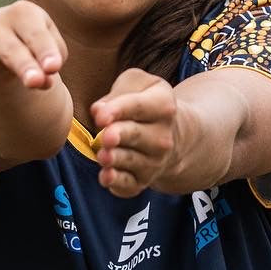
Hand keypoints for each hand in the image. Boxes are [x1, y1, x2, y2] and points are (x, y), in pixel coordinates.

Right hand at [0, 1, 72, 163]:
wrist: (2, 57)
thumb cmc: (31, 49)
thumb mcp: (46, 54)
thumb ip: (49, 65)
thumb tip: (45, 80)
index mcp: (22, 13)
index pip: (36, 34)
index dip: (46, 51)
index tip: (54, 68)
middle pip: (11, 47)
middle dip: (23, 64)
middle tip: (35, 81)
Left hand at [90, 68, 211, 197]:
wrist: (173, 135)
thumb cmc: (146, 103)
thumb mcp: (139, 85)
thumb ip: (119, 92)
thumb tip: (98, 110)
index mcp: (163, 105)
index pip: (139, 106)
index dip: (118, 110)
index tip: (100, 116)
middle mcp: (162, 136)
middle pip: (136, 135)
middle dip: (120, 136)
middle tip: (106, 137)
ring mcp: (155, 161)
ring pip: (131, 161)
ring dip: (115, 159)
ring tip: (103, 156)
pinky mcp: (143, 181)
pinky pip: (129, 185)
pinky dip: (117, 182)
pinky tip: (106, 176)